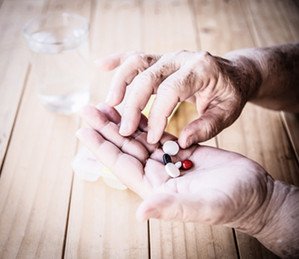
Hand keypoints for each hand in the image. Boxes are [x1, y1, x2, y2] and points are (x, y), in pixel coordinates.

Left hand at [76, 104, 271, 229]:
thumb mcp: (203, 206)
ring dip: (122, 122)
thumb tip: (140, 212)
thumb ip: (172, 208)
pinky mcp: (183, 150)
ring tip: (106, 105)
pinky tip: (134, 110)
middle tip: (88, 109)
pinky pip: (158, 132)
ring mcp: (170, 161)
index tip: (83, 130)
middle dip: (106, 129)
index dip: (102, 148)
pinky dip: (145, 121)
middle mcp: (158, 174)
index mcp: (157, 188)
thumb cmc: (233, 203)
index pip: (122, 165)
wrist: (255, 194)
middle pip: (126, 148)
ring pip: (139, 138)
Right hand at [96, 50, 257, 147]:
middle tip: (124, 129)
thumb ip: (208, 126)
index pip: (171, 90)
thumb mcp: (228, 112)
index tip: (151, 139)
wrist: (234, 74)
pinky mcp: (160, 60)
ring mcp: (168, 57)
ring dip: (119, 82)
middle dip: (132, 104)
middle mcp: (180, 58)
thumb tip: (182, 141)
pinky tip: (100, 64)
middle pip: (147, 76)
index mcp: (200, 69)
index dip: (158, 116)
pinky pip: (135, 56)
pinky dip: (117, 60)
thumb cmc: (231, 94)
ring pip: (136, 62)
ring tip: (109, 104)